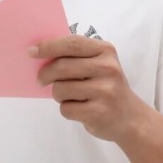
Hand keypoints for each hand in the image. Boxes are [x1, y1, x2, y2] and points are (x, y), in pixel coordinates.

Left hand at [31, 35, 146, 142]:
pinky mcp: (99, 112)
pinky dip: (67, 109)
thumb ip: (75, 57)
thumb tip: (39, 53)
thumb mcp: (99, 64)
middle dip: (45, 74)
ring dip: (57, 94)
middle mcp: (108, 68)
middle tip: (40, 80)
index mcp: (106, 50)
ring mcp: (105, 91)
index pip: (71, 44)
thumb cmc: (107, 86)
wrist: (131, 118)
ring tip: (69, 96)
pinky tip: (79, 108)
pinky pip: (66, 108)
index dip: (48, 46)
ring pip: (60, 89)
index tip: (30, 51)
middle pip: (62, 66)